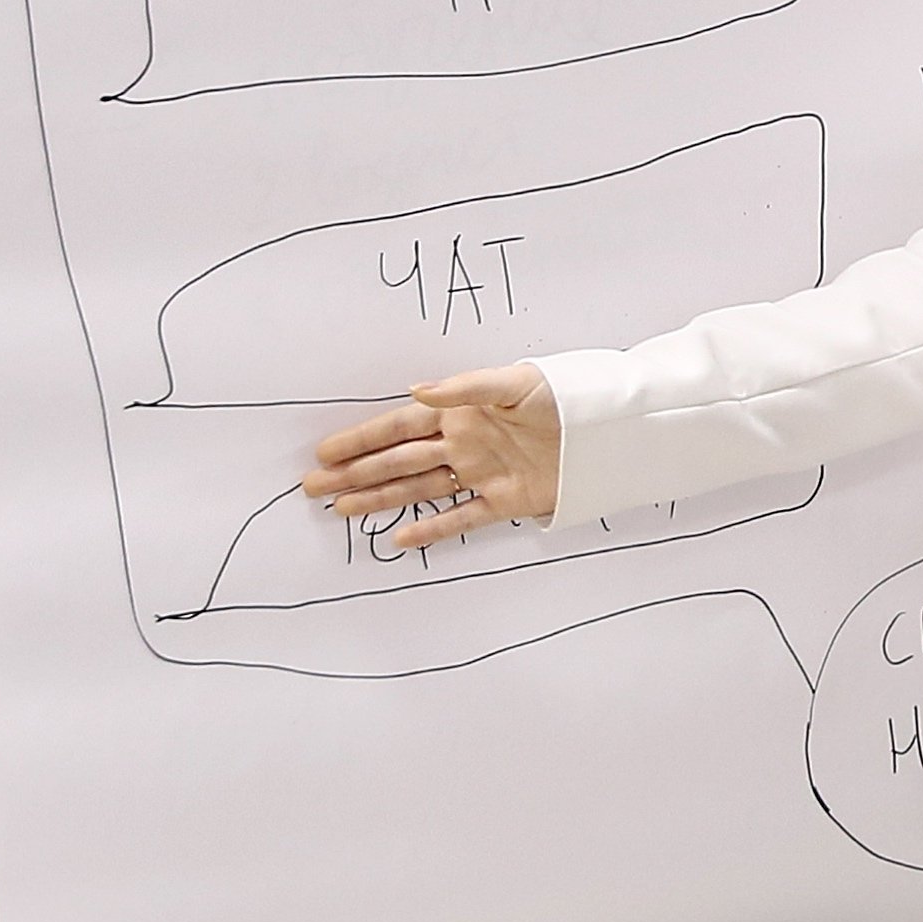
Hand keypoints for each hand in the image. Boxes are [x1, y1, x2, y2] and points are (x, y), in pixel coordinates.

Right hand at [304, 362, 557, 549]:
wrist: (607, 430)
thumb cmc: (561, 396)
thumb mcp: (513, 383)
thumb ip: (465, 388)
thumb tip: (418, 390)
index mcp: (461, 413)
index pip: (399, 427)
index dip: (363, 438)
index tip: (327, 450)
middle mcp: (463, 444)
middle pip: (399, 460)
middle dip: (357, 471)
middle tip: (315, 484)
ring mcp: (481, 474)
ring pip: (419, 488)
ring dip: (380, 498)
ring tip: (342, 508)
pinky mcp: (505, 500)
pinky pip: (461, 517)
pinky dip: (431, 529)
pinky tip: (401, 538)